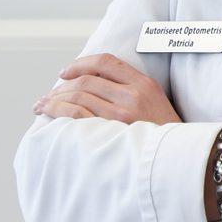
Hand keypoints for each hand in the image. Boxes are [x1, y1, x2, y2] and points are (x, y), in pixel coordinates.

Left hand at [34, 53, 180, 124]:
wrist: (179, 160)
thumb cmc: (164, 136)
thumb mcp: (157, 103)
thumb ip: (132, 91)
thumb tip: (94, 87)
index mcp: (145, 84)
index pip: (106, 62)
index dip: (80, 64)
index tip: (64, 73)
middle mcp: (134, 95)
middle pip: (87, 80)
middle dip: (61, 86)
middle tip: (47, 96)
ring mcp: (124, 114)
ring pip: (79, 97)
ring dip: (55, 100)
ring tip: (42, 106)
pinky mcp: (114, 133)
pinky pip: (79, 116)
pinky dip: (60, 113)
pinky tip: (50, 117)